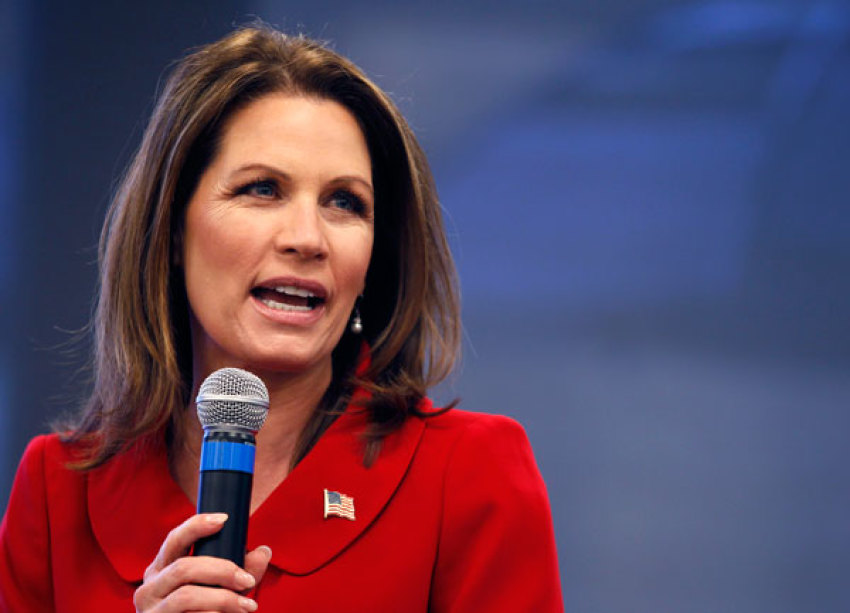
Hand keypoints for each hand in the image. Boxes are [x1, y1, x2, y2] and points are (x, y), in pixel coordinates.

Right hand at [133, 513, 271, 611]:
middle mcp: (149, 588)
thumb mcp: (222, 589)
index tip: (224, 519)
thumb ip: (243, 571)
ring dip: (223, 599)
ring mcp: (151, 611)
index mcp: (162, 570)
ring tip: (247, 607)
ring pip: (186, 595)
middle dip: (222, 570)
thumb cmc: (204, 612)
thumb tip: (264, 551)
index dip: (196, 525)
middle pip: (184, 568)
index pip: (174, 539)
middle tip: (248, 581)